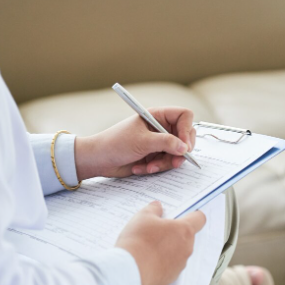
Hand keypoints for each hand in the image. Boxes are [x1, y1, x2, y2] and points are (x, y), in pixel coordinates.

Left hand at [75, 107, 196, 179]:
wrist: (98, 160)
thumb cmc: (114, 144)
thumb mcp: (142, 142)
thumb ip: (166, 143)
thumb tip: (185, 148)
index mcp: (157, 116)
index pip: (184, 116)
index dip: (187, 129)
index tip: (183, 145)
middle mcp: (160, 127)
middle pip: (185, 136)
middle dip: (180, 151)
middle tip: (176, 161)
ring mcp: (159, 142)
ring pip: (178, 152)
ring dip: (166, 162)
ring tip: (151, 167)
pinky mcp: (156, 155)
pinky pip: (168, 162)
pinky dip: (158, 167)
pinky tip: (143, 168)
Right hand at [115, 201, 206, 284]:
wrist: (129, 270)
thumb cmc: (138, 241)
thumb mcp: (142, 217)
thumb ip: (153, 209)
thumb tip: (158, 206)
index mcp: (184, 230)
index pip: (199, 219)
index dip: (194, 214)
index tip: (186, 214)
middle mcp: (187, 248)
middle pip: (187, 236)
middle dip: (175, 233)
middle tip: (158, 231)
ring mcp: (180, 264)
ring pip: (178, 252)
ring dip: (168, 249)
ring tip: (149, 247)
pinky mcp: (171, 277)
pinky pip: (170, 267)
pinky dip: (162, 263)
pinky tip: (147, 260)